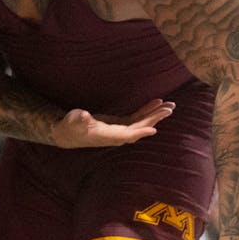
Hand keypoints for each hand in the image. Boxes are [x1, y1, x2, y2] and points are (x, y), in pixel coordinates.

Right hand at [52, 99, 173, 148]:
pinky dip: (147, 111)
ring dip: (155, 114)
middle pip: (140, 128)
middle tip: (169, 109)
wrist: (69, 134)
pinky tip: (157, 103)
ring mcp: (121, 130)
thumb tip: (84, 115)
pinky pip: (137, 119)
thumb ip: (79, 119)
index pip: (127, 135)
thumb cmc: (69, 127)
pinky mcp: (121, 125)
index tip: (154, 130)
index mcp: (108, 136)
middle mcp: (118, 136)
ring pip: (142, 123)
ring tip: (169, 106)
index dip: (140, 133)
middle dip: (155, 119)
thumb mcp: (72, 121)